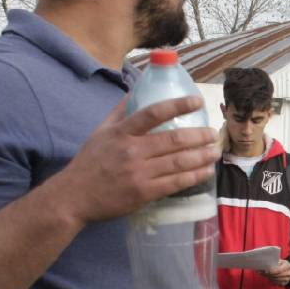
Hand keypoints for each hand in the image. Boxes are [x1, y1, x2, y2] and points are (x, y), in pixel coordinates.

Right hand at [53, 96, 217, 225]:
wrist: (74, 197)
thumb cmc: (89, 162)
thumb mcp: (100, 132)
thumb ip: (119, 112)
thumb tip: (136, 91)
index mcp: (121, 132)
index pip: (153, 113)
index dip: (178, 105)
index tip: (197, 101)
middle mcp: (132, 151)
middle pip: (173, 140)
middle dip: (199, 136)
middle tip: (214, 133)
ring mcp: (139, 173)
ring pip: (179, 162)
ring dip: (202, 156)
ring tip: (215, 150)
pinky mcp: (144, 192)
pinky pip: (175, 183)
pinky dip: (194, 176)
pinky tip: (206, 171)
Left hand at [262, 260, 289, 285]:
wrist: (288, 269)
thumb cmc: (281, 264)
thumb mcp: (279, 261)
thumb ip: (274, 262)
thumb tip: (265, 264)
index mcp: (288, 265)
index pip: (280, 270)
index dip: (273, 271)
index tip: (266, 271)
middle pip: (279, 275)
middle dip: (270, 275)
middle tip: (263, 273)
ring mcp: (289, 278)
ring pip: (278, 280)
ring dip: (270, 278)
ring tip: (264, 275)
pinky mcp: (286, 283)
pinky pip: (278, 283)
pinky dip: (273, 281)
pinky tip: (269, 278)